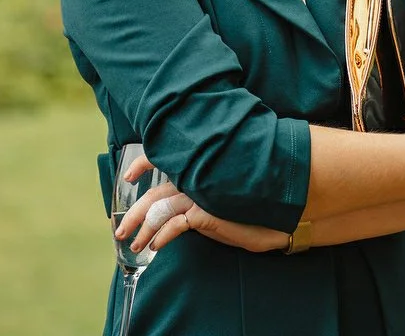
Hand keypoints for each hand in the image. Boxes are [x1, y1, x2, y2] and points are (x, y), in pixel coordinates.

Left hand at [114, 154, 287, 254]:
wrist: (284, 210)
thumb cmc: (258, 203)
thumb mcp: (227, 197)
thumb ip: (206, 194)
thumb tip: (189, 204)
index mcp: (201, 169)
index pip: (165, 159)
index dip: (143, 164)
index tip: (129, 176)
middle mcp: (197, 178)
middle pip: (154, 194)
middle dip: (133, 213)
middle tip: (120, 229)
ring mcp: (200, 194)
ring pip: (159, 209)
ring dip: (143, 228)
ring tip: (133, 243)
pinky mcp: (206, 212)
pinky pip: (175, 224)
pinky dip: (161, 235)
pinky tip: (156, 246)